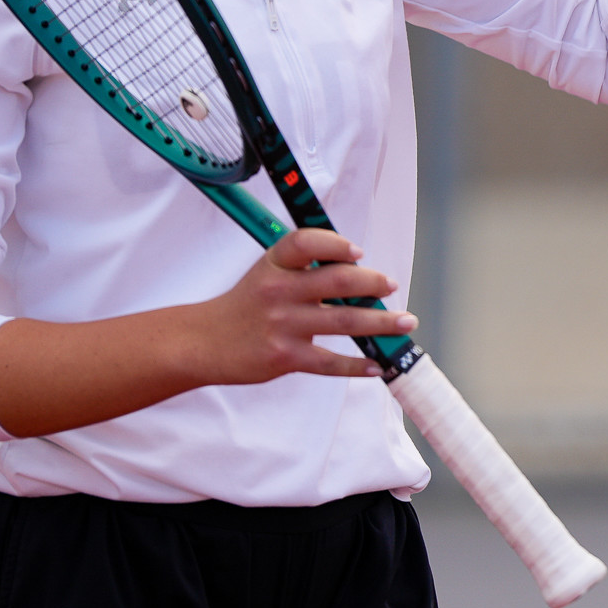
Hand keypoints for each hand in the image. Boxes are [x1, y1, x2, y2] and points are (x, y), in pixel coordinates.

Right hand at [186, 227, 413, 385]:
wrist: (203, 342)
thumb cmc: (245, 305)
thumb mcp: (265, 272)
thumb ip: (303, 267)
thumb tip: (355, 269)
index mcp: (274, 264)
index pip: (307, 242)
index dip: (336, 245)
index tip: (358, 253)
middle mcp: (278, 291)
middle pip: (337, 280)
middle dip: (373, 283)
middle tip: (391, 286)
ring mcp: (283, 326)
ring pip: (344, 320)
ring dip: (381, 322)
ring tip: (405, 323)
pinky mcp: (285, 357)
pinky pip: (330, 362)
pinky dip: (358, 365)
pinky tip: (377, 364)